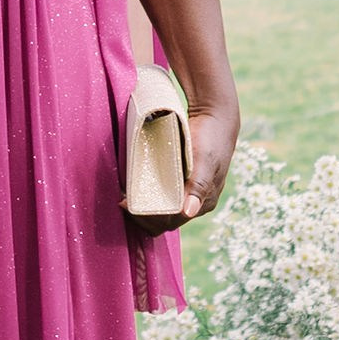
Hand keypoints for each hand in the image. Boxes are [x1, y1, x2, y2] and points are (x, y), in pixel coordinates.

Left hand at [129, 92, 239, 234]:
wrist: (215, 118)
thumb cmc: (210, 138)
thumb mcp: (204, 160)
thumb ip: (199, 186)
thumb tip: (189, 212)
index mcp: (204, 202)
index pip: (172, 221)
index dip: (148, 218)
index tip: (127, 205)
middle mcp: (196, 202)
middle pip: (166, 220)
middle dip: (143, 215)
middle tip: (122, 201)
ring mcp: (190, 193)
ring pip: (164, 211)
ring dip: (145, 208)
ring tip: (125, 196)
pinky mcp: (183, 182)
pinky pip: (165, 197)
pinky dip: (149, 197)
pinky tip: (135, 188)